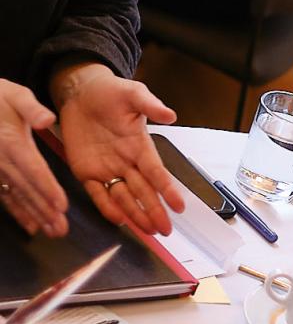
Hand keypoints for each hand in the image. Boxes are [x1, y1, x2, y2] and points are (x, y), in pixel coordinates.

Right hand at [0, 79, 67, 235]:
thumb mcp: (14, 94)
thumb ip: (31, 107)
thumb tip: (47, 119)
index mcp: (12, 142)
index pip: (33, 169)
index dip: (47, 188)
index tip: (61, 205)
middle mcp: (2, 159)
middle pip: (27, 188)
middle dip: (44, 209)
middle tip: (61, 229)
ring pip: (17, 196)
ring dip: (34, 215)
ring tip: (52, 231)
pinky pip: (5, 195)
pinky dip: (17, 211)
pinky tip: (31, 225)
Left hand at [52, 63, 183, 234]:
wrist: (81, 92)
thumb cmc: (110, 92)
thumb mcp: (133, 93)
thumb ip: (151, 105)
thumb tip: (170, 115)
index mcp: (140, 145)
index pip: (157, 172)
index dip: (167, 189)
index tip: (180, 205)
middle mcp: (127, 161)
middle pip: (144, 191)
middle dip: (155, 211)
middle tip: (165, 229)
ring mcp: (107, 168)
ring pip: (124, 197)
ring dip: (136, 214)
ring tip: (149, 231)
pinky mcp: (85, 171)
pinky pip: (98, 194)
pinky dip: (108, 207)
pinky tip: (120, 220)